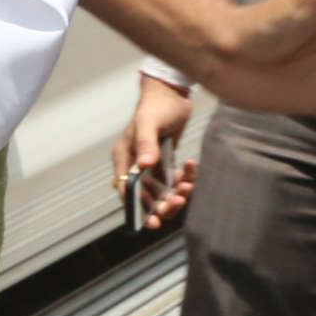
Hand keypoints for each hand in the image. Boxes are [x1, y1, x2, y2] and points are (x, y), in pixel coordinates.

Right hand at [116, 72, 194, 224]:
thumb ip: (146, 143)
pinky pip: (174, 180)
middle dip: (163, 203)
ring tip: (189, 186)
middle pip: (145, 195)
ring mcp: (151, 164)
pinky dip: (184, 179)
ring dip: (176, 193)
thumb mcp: (148, 122)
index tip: (153, 222)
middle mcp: (136, 163)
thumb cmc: (156, 105)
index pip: (127, 190)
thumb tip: (145, 165)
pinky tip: (191, 166)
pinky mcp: (165, 161)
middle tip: (179, 201)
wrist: (172, 93)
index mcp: (125, 157)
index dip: (138, 208)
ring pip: (162, 191)